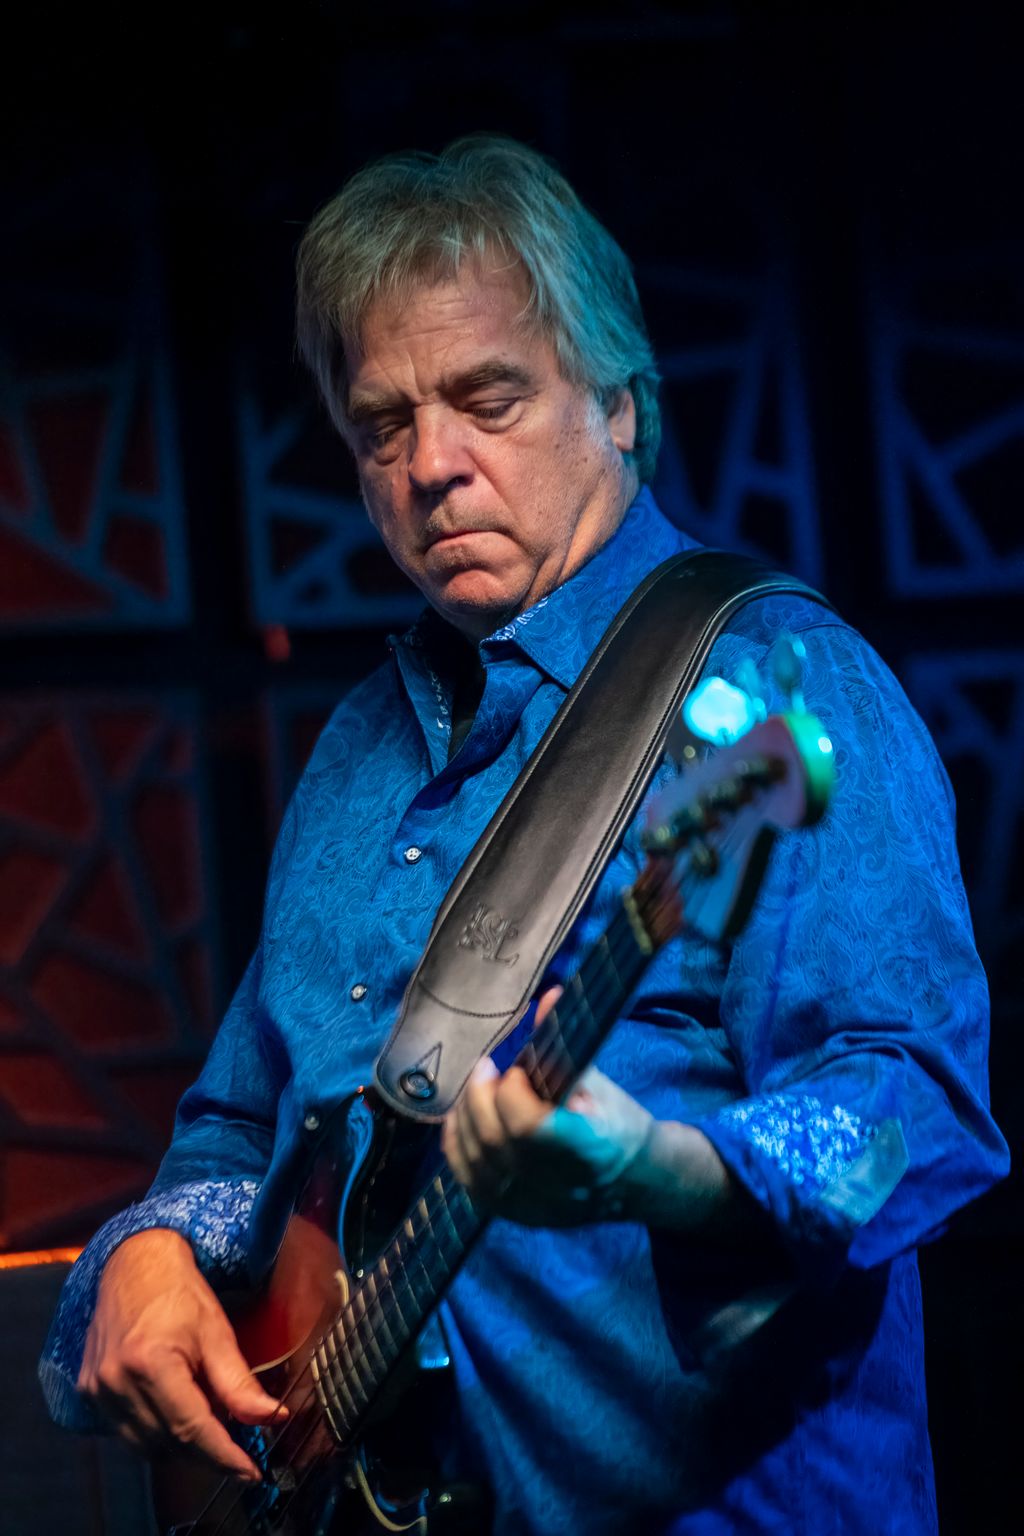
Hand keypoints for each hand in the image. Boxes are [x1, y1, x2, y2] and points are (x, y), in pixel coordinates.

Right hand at [78, 1229, 284, 1479]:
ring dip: (181, 1446)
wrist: (135, 1264)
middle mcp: (117, 1381)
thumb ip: (240, 1383)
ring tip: (207, 1421)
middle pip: (170, 1443)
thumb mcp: (217, 1332)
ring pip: (147, 1446)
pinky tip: (176, 1412)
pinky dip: (156, 1434)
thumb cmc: (178, 1292)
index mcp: (150, 1362)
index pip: (192, 1429)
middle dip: (208, 1452)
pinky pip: (127, 1432)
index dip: (224, 1456)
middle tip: (237, 1445)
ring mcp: (98, 1388)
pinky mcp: (89, 1391)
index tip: (250, 1471)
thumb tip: (273, 1416)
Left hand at [441, 985, 655, 1224]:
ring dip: (465, 1118)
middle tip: (486, 1070)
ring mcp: (534, 1206)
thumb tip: (547, 995)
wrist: (634, 1181)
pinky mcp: (515, 1215)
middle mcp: (558, 1185)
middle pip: (496, 1141)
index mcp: (588, 1148)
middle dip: (480, 1097)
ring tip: (476, 1091)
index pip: (529, 1126)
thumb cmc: (618, 1122)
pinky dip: (458, 1147)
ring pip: (477, 1162)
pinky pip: (469, 1182)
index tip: (516, 1069)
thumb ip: (566, 1043)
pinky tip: (463, 1121)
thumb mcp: (600, 1082)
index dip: (511, 1092)